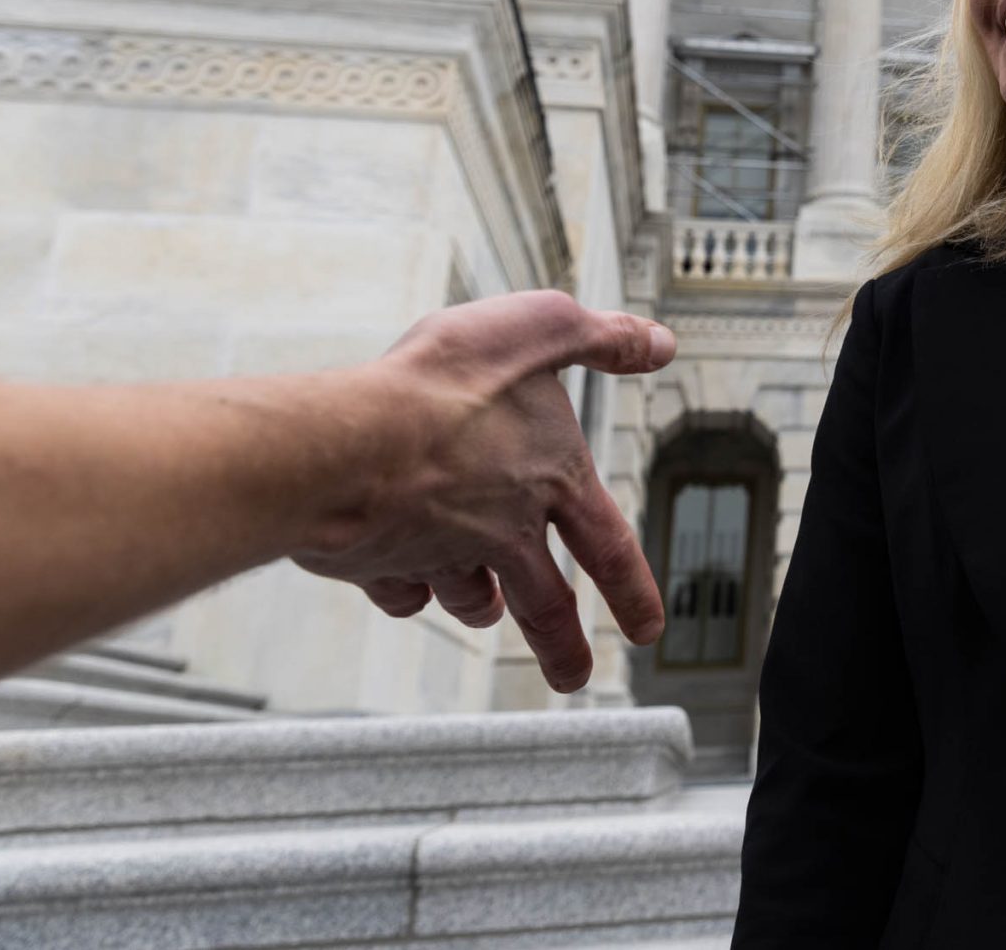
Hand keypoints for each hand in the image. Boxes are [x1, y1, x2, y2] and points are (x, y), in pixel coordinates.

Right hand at [291, 291, 676, 691]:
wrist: (347, 443)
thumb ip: (602, 337)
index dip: (633, 591)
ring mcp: (439, 552)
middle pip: (543, 607)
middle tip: (572, 677)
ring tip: (483, 607)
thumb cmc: (444, 383)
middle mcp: (501, 531)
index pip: (610, 550)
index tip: (646, 630)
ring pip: (469, 596)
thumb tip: (658, 343)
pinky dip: (404, 586)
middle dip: (560, 648)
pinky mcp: (378, 561)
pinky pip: (399, 588)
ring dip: (479, 604)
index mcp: (552, 485)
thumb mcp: (542, 328)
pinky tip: (401, 571)